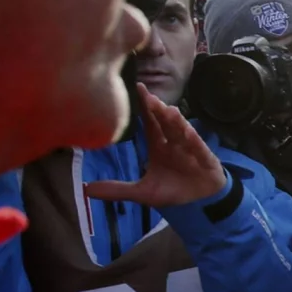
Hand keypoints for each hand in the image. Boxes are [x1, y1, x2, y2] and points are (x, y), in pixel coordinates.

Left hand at [82, 84, 226, 210]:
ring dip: (176, 121)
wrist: (200, 203)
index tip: (137, 88)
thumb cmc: (173, 191)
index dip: (145, 107)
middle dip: (158, 110)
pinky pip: (198, 148)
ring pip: (182, 131)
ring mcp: (190, 149)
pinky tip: (187, 133)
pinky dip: (193, 140)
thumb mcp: (142, 193)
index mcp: (158, 146)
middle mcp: (174, 143)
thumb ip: (116, 190)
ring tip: (167, 110)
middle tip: (148, 97)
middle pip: (165, 123)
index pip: (150, 122)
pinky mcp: (205, 159)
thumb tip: (86, 190)